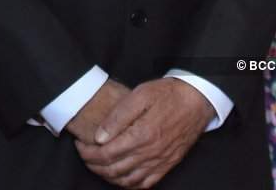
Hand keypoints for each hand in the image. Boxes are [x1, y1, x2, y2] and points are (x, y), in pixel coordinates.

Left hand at [75, 78, 214, 187]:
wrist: (196, 101)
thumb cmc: (167, 94)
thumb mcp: (140, 95)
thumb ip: (118, 116)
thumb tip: (100, 137)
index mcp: (142, 135)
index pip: (106, 153)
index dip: (88, 152)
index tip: (80, 145)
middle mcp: (151, 153)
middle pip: (113, 169)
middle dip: (93, 165)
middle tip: (84, 155)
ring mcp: (160, 162)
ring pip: (127, 180)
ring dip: (107, 176)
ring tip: (97, 165)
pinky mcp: (167, 165)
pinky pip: (144, 184)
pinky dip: (128, 184)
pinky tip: (120, 176)